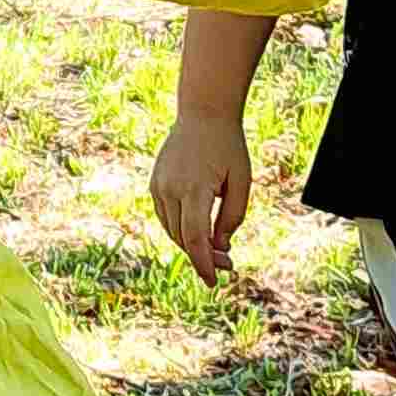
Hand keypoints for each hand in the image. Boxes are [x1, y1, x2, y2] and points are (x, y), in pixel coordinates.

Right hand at [149, 107, 250, 280]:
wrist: (203, 112)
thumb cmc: (227, 146)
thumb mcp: (240, 182)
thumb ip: (231, 217)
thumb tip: (219, 247)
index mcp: (194, 188)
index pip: (194, 238)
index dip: (203, 264)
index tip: (213, 282)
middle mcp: (170, 189)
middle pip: (182, 238)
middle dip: (203, 256)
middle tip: (228, 264)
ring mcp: (158, 186)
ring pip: (171, 230)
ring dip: (191, 245)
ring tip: (217, 250)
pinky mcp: (155, 183)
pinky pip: (165, 217)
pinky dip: (180, 230)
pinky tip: (199, 231)